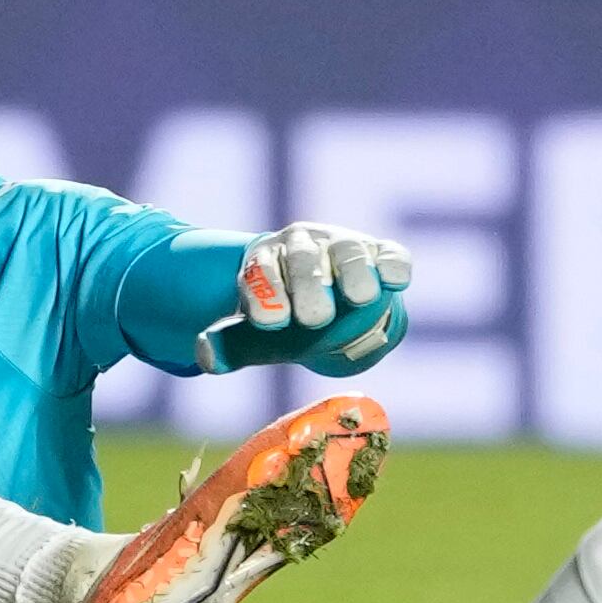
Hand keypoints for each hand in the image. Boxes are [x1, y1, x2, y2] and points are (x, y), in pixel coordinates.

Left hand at [238, 222, 412, 334]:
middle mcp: (302, 245)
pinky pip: (389, 253)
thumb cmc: (289, 320)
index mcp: (265, 260)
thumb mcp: (256, 333)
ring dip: (353, 270)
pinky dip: (392, 263)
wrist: (332, 303)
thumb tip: (206, 357)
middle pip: (302, 257)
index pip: (260, 270)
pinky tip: (395, 280)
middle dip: (308, 284)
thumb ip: (231, 345)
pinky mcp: (380, 255)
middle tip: (314, 317)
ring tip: (361, 297)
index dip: (264, 293)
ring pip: (346, 250)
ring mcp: (343, 247)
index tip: (270, 322)